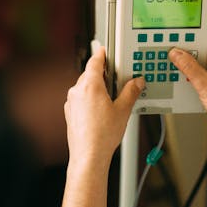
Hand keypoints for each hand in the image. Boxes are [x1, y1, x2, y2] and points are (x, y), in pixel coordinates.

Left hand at [64, 47, 143, 167]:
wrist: (88, 156)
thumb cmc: (102, 135)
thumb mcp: (123, 110)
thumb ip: (130, 92)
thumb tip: (136, 83)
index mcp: (89, 85)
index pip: (95, 61)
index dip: (102, 54)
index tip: (106, 50)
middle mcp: (77, 91)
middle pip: (90, 74)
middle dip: (103, 74)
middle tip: (117, 78)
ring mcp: (71, 102)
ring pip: (85, 87)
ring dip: (97, 88)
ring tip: (112, 98)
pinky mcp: (70, 113)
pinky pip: (81, 99)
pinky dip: (90, 99)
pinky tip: (102, 110)